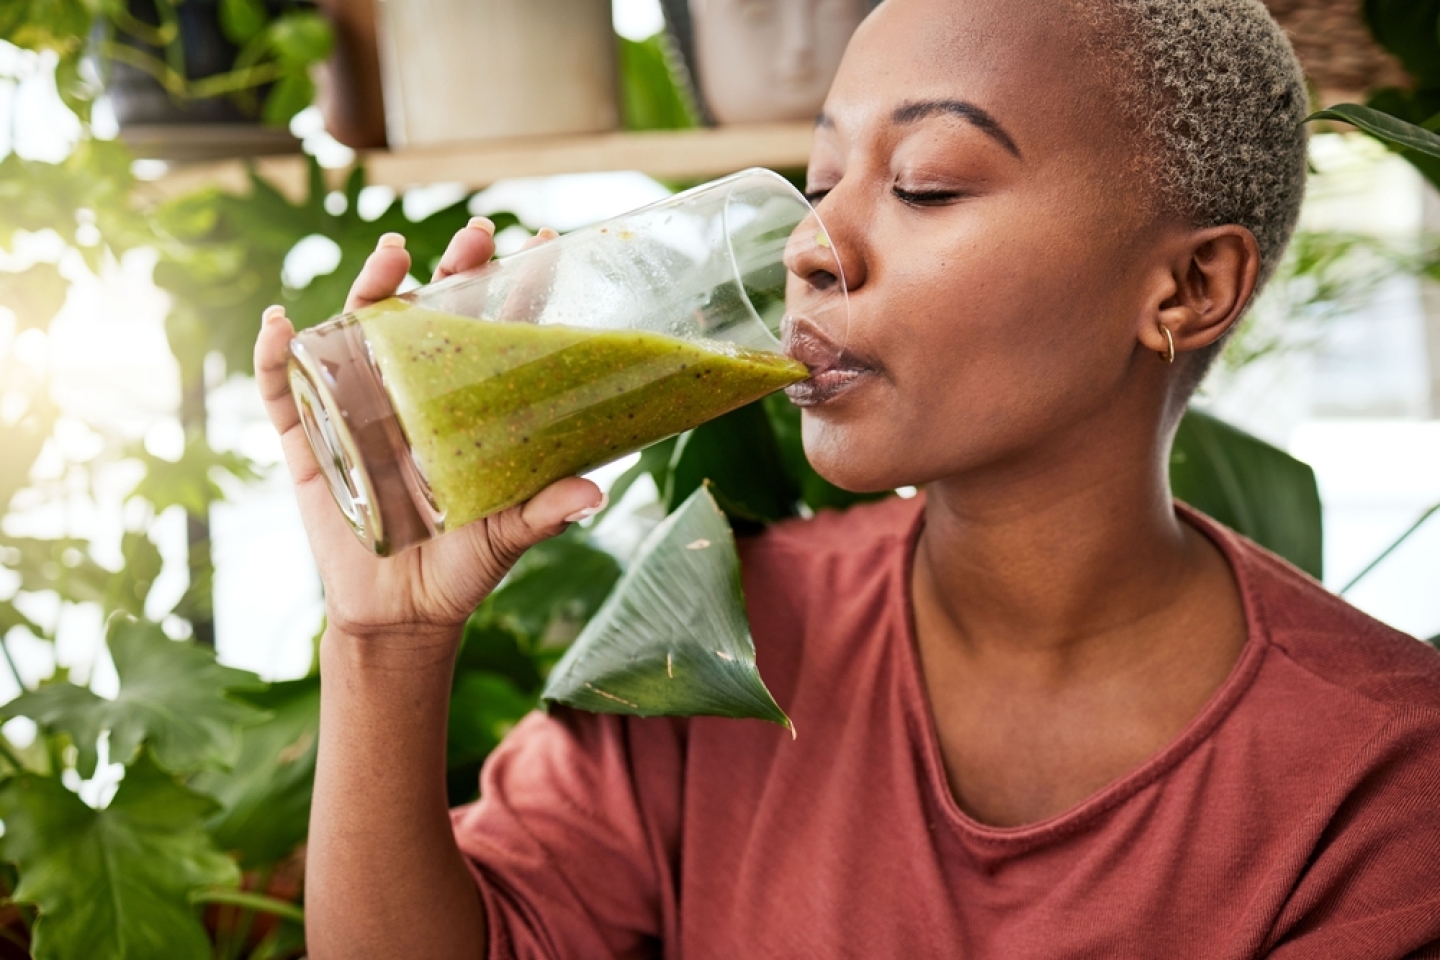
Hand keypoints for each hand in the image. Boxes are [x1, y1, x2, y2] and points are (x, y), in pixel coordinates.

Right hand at [253, 220, 601, 647]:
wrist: (400, 616)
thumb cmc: (460, 568)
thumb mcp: (506, 537)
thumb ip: (545, 511)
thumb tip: (596, 492)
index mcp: (461, 409)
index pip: (492, 334)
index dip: (515, 287)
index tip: (543, 240)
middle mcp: (410, 397)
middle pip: (428, 316)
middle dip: (449, 268)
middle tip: (476, 237)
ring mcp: (357, 412)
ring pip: (357, 332)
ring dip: (369, 288)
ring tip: (391, 255)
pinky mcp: (310, 442)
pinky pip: (284, 391)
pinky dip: (274, 356)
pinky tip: (279, 323)